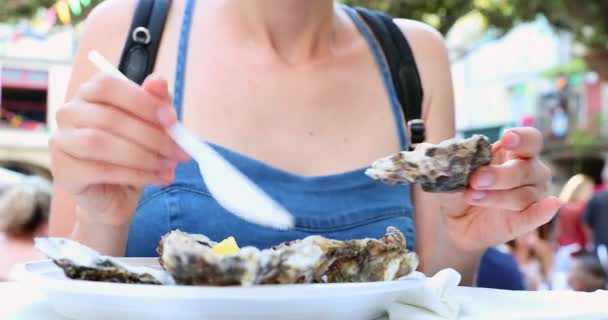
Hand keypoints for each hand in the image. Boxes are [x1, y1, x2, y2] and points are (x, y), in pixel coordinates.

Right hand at [50, 73, 187, 226]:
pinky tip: (159, 178)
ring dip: (144, 156)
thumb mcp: (151, 126)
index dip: (142, 100)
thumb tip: (159, 81)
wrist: (116, 195)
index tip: (172, 119)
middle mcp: (68, 113)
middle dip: (152, 136)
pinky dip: (137, 174)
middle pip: (109, 117)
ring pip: (102, 143)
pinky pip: (102, 170)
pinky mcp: (64, 171)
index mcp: (89, 93)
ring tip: (169, 166)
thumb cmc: (133, 153)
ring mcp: (61, 142)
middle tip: (179, 151)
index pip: (108, 85)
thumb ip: (154, 103)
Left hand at [439, 127, 561, 252]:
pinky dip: (543, 211)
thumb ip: (451, 163)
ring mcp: (530, 196)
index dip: (521, 137)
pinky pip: (537, 215)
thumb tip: (436, 152)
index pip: (530, 140)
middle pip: (526, 168)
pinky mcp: (525, 220)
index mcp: (512, 153)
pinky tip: (552, 205)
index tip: (507, 138)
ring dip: (497, 196)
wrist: (455, 222)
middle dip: (500, 174)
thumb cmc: (458, 189)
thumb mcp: (450, 174)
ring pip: (524, 194)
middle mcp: (528, 172)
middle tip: (476, 179)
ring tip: (472, 196)